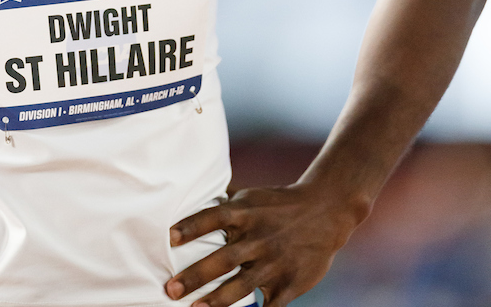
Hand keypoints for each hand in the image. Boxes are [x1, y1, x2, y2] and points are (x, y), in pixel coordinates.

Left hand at [165, 183, 368, 306]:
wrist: (325, 211)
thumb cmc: (279, 204)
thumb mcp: (251, 197)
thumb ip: (225, 205)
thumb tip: (188, 200)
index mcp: (246, 213)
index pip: (214, 216)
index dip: (192, 226)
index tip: (169, 237)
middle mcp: (258, 238)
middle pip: (223, 258)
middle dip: (196, 275)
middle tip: (171, 289)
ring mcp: (274, 263)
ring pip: (241, 287)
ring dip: (216, 300)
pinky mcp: (289, 284)